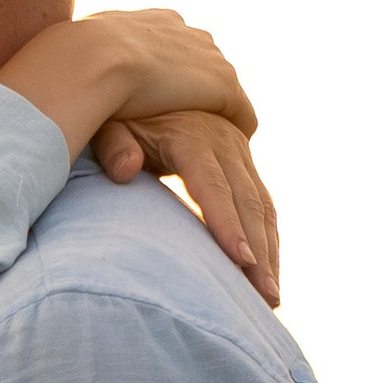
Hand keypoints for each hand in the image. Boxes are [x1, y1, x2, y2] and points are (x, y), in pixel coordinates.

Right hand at [0, 7, 256, 157]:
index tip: (164, 102)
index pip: (173, 44)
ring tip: (210, 152)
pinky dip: (235, 134)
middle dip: (201, 92)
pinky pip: (241, 114)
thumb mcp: (71, 65)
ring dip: (217, 116)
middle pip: (204, 63)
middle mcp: (182, 30)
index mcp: (147, 22)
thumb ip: (86, 72)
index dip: (170, 77)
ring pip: (223, 90)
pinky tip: (223, 159)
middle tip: (190, 129)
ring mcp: (205, 55)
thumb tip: (77, 88)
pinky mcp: (221, 84)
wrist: (85, 62)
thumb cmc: (63, 70)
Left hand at [93, 108, 281, 303]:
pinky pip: (263, 205)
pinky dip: (269, 240)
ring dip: (270, 253)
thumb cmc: (122, 114)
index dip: (228, 224)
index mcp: (193, 138)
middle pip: (247, 203)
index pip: (213, 187)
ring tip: (272, 299)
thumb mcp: (112, 124)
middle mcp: (225, 144)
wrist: (150, 83)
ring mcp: (239, 154)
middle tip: (265, 298)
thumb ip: (115, 146)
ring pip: (263, 207)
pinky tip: (269, 274)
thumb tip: (125, 172)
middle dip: (259, 253)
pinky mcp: (245, 164)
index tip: (241, 262)